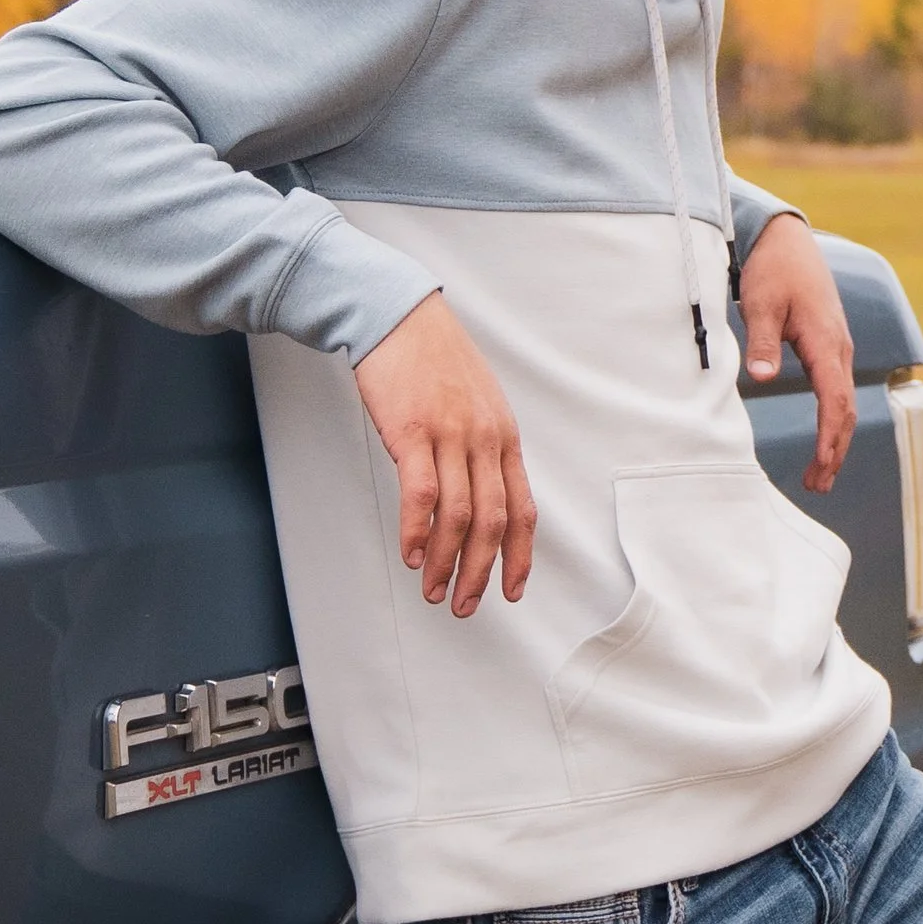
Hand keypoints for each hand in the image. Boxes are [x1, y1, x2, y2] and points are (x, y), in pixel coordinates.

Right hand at [353, 294, 537, 615]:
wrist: (399, 318)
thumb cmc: (435, 361)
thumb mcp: (478, 404)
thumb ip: (483, 448)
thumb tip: (482, 496)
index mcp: (504, 437)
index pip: (522, 509)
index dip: (520, 556)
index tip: (513, 589)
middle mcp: (485, 440)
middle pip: (493, 521)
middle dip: (481, 571)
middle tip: (466, 604)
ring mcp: (451, 435)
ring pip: (458, 515)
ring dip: (447, 561)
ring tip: (434, 589)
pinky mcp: (413, 431)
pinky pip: (421, 493)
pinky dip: (418, 531)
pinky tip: (413, 553)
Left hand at [739, 213, 855, 491]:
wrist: (787, 240)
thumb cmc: (773, 270)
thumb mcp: (761, 303)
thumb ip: (762, 342)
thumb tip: (762, 377)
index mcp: (825, 340)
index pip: (834, 398)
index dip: (828, 435)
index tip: (821, 463)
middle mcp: (838, 348)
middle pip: (845, 410)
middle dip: (834, 451)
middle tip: (817, 486)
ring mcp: (837, 348)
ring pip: (844, 404)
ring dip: (835, 441)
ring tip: (821, 476)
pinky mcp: (828, 347)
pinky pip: (838, 391)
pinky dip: (834, 422)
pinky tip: (824, 440)